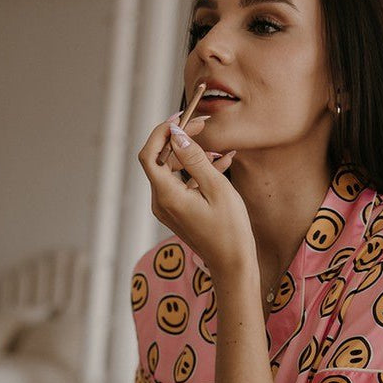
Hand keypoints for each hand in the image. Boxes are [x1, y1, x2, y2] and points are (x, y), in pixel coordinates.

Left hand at [138, 113, 253, 280]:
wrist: (233, 264)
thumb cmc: (230, 229)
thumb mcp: (217, 189)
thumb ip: (195, 159)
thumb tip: (177, 134)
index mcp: (167, 196)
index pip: (149, 154)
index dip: (161, 132)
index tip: (181, 118)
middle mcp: (161, 201)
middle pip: (161, 160)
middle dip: (180, 139)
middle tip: (203, 124)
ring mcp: (168, 207)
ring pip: (174, 170)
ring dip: (194, 155)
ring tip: (220, 147)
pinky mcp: (178, 210)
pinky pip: (183, 183)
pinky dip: (199, 171)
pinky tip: (223, 161)